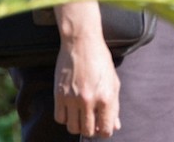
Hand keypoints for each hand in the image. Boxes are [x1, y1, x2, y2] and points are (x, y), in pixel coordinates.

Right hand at [53, 18, 119, 137]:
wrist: (81, 42)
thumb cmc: (100, 60)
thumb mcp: (113, 82)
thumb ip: (114, 106)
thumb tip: (115, 126)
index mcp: (106, 97)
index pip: (106, 130)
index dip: (105, 131)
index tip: (103, 126)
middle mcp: (89, 100)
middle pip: (88, 131)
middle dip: (92, 129)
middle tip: (92, 120)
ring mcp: (72, 98)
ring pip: (73, 128)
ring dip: (77, 125)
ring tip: (81, 115)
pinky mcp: (58, 94)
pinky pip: (59, 118)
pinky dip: (65, 117)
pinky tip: (70, 108)